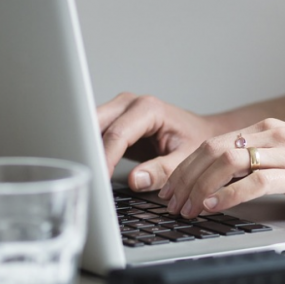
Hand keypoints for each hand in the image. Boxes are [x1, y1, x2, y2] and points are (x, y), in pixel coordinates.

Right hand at [97, 92, 222, 191]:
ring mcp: (119, 110)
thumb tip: (136, 180)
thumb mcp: (185, 159)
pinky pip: (95, 133)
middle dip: (89, 150)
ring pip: (90, 126)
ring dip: (86, 148)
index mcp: (149, 108)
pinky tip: (90, 166)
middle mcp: (130, 103)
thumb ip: (163, 170)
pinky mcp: (114, 120)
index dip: (106, 158)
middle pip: (96, 124)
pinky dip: (90, 149)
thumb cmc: (196, 141)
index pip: (118, 134)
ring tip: (85, 172)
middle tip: (86, 176)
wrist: (200, 132)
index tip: (100, 178)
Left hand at [159, 118, 284, 218]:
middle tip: (170, 202)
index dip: (186, 167)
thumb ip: (262, 163)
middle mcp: (276, 136)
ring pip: (228, 162)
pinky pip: (256, 182)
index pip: (214, 143)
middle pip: (214, 150)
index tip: (171, 188)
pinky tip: (214, 207)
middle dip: (185, 178)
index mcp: (270, 130)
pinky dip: (228, 195)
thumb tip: (223, 183)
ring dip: (199, 187)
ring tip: (186, 208)